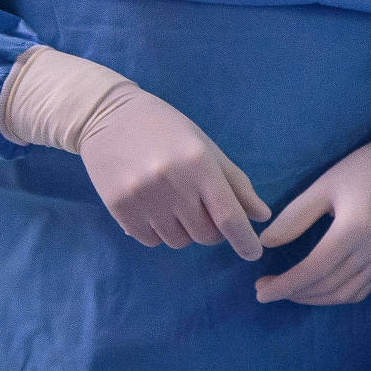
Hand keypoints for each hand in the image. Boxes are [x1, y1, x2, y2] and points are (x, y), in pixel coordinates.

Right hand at [78, 83, 269, 255]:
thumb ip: (236, 183)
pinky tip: (154, 208)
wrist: (109, 117)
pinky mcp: (118, 208)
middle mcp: (171, 184)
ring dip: (185, 232)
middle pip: (205, 234)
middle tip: (203, 209)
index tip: (253, 253)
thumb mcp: (206, 148)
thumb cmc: (168, 130)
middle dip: (212, 230)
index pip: (228, 216)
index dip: (244, 240)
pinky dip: (159, 233)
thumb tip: (261, 216)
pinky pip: (150, 241)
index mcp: (199, 165)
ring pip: (178, 241)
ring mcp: (142, 198)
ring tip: (175, 204)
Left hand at [255, 91, 370, 304]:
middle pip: (327, 285)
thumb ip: (295, 217)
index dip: (284, 285)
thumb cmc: (367, 167)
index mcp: (354, 228)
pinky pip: (362, 289)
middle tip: (266, 289)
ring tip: (290, 290)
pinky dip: (337, 295)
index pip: (313, 270)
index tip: (260, 291)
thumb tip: (266, 243)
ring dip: (314, 298)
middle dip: (293, 293)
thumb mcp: (325, 185)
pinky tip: (320, 288)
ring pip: (345, 294)